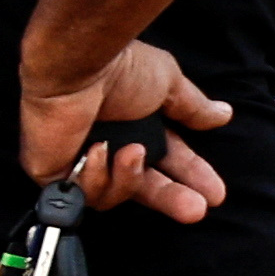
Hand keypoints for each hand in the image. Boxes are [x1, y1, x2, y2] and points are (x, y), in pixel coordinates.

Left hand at [17, 39, 231, 217]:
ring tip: (132, 152)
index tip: (214, 194)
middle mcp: (109, 142)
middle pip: (141, 185)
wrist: (79, 66)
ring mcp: (79, 158)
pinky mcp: (52, 170)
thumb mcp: (168, 83)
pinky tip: (98, 150)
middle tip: (194, 209)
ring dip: (129, 178)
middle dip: (170, 198)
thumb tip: (222, 114)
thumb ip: (192, 107)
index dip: (190, 176)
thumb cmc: (120, 69)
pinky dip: (96, 176)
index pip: (166, 160)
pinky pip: (82, 194)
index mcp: (135, 125)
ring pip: (113, 195)